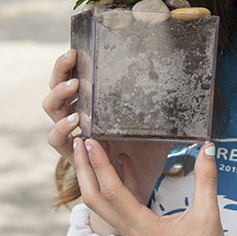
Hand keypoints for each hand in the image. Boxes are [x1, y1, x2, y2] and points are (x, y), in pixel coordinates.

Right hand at [40, 49, 176, 228]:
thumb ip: (164, 111)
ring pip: (51, 110)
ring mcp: (73, 134)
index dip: (70, 62)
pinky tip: (77, 124)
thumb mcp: (158, 126)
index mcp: (95, 104)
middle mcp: (79, 116)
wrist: (140, 188)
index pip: (75, 76)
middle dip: (60, 71)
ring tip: (74, 88)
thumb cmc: (147, 154)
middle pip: (56, 87)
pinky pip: (58, 141)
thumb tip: (185, 89)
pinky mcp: (72, 155)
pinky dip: (62, 130)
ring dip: (59, 96)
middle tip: (71, 58)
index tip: (78, 48)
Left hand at [72, 138, 234, 235]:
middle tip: (79, 141)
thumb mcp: (208, 216)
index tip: (89, 142)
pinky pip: (119, 207)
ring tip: (92, 149)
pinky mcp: (138, 235)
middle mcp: (130, 232)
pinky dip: (117, 185)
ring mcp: (131, 235)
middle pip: (95, 199)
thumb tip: (208, 147)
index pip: (112, 192)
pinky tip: (124, 164)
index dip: (100, 165)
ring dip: (95, 177)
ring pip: (103, 204)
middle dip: (84, 169)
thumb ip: (207, 181)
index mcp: (142, 228)